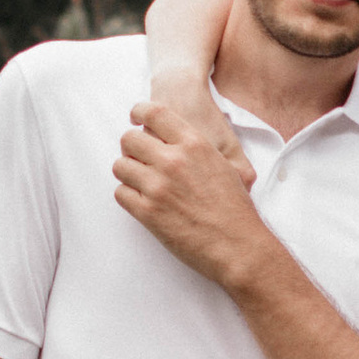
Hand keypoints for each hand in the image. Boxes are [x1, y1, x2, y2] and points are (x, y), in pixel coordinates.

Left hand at [115, 102, 271, 279]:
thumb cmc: (235, 208)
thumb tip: (178, 141)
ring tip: (141, 182)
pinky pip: (120, 193)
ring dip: (128, 173)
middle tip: (139, 158)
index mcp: (194, 144)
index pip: (153, 113)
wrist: (238, 245)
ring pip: (120, 166)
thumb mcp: (224, 165)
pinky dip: (128, 196)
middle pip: (129, 139)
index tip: (135, 119)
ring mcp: (157, 187)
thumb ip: (197, 149)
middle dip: (131, 147)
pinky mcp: (148, 212)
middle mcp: (173, 161)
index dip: (139, 112)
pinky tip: (143, 201)